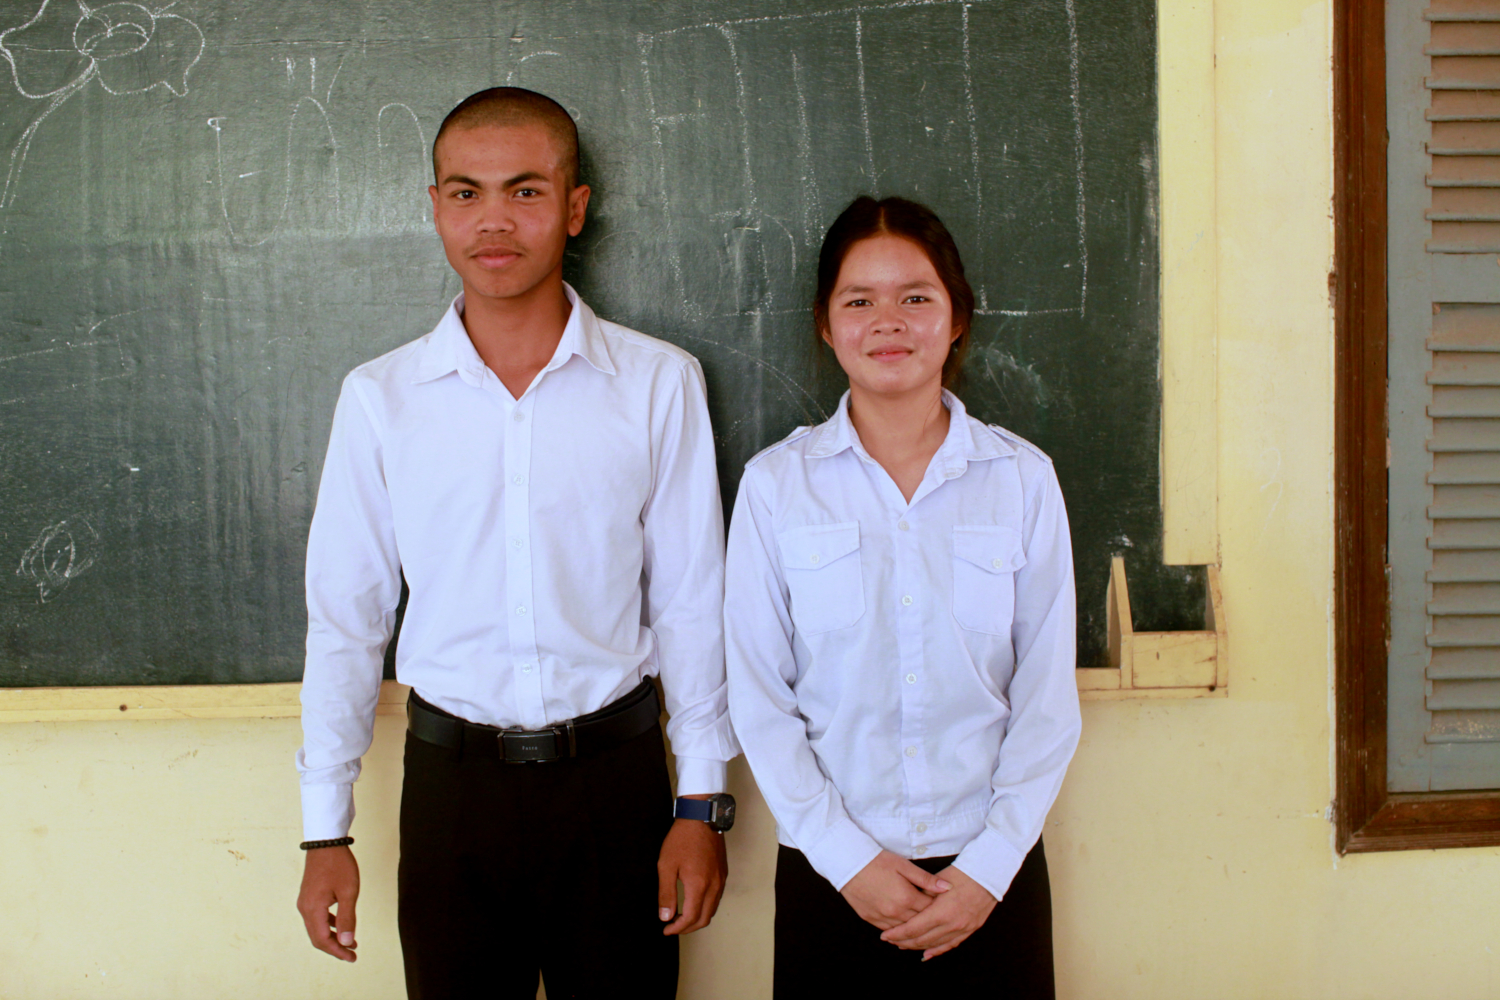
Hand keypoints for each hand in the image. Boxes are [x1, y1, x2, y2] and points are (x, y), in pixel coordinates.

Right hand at [296, 845, 359, 961]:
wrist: (325, 842)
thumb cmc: (339, 865)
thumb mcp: (348, 892)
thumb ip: (347, 918)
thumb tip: (347, 942)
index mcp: (313, 909)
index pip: (323, 940)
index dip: (338, 951)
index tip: (352, 958)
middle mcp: (304, 908)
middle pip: (317, 937)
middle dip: (335, 948)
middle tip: (352, 954)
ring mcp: (305, 902)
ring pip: (317, 928)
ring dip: (332, 937)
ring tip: (350, 942)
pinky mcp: (308, 896)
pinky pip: (317, 917)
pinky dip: (329, 925)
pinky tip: (341, 924)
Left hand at [657, 807, 727, 935]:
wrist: (701, 817)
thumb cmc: (681, 839)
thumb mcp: (666, 866)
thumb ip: (666, 893)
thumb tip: (665, 916)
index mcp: (699, 885)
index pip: (691, 918)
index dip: (678, 928)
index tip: (666, 929)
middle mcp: (714, 886)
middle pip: (704, 918)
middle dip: (688, 927)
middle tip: (673, 926)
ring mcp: (721, 880)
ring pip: (713, 910)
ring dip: (698, 918)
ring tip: (681, 917)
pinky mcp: (723, 873)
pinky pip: (717, 898)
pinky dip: (706, 907)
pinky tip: (694, 902)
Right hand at [839, 850, 950, 930]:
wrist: (849, 863)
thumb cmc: (878, 861)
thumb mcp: (904, 866)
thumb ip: (926, 879)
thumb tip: (948, 888)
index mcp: (906, 898)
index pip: (930, 909)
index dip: (938, 907)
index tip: (944, 904)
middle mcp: (895, 912)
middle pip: (919, 922)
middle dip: (928, 920)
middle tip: (936, 917)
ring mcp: (882, 917)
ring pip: (904, 930)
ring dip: (914, 928)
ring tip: (922, 924)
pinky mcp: (870, 919)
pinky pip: (889, 930)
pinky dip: (898, 930)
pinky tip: (903, 928)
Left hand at [879, 864, 995, 959]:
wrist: (988, 874)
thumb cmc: (962, 873)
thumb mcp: (937, 882)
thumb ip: (921, 895)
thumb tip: (907, 904)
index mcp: (941, 912)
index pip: (914, 928)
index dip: (897, 934)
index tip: (885, 935)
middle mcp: (952, 924)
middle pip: (922, 939)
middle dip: (904, 941)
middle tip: (891, 941)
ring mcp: (962, 929)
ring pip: (935, 944)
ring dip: (918, 946)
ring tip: (903, 945)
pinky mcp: (970, 929)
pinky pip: (951, 944)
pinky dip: (937, 950)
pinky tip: (927, 953)